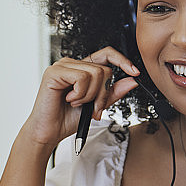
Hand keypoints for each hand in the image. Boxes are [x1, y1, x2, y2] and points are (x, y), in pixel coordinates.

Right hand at [20, 47, 139, 146]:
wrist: (50, 132)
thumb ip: (113, 92)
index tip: (135, 73)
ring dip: (90, 95)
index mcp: (83, 69)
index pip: (107, 54)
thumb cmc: (68, 118)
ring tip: (77, 103)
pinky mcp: (54, 72)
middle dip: (102, 93)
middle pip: (105, 69)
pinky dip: (80, 93)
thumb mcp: (98, 104)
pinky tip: (69, 99)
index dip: (122, 61)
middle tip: (92, 106)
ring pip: (95, 73)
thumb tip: (132, 81)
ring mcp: (63, 66)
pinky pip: (82, 77)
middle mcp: (73, 64)